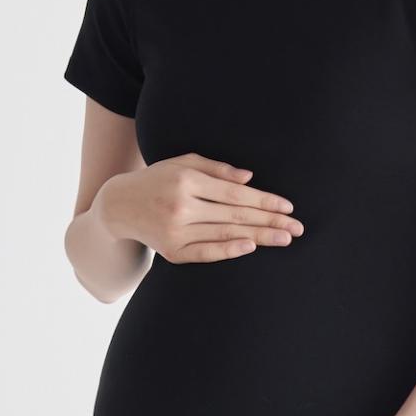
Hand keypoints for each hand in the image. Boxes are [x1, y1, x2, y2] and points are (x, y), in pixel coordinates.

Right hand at [94, 154, 301, 264]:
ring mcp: (175, 231)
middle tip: (297, 228)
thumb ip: (216, 168)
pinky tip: (250, 247)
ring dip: (259, 238)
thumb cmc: (158, 179)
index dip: (263, 200)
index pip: (234, 193)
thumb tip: (250, 178)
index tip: (288, 207)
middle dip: (269, 222)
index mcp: (186, 180)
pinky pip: (206, 253)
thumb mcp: (182, 162)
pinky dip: (228, 251)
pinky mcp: (171, 252)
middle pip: (234, 216)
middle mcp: (180, 206)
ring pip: (225, 234)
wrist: (119, 205)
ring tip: (284, 239)